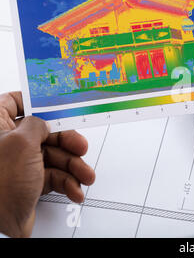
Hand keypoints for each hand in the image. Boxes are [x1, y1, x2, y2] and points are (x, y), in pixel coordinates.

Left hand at [0, 92, 95, 236]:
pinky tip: (74, 190)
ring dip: (74, 167)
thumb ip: (37, 125)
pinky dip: (68, 183)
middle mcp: (8, 144)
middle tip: (81, 148)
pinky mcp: (30, 183)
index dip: (36, 103)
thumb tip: (45, 122)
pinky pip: (55, 177)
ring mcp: (20, 164)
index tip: (57, 105)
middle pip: (45, 133)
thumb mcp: (21, 144)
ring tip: (85, 177)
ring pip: (54, 156)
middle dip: (68, 143)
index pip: (13, 102)